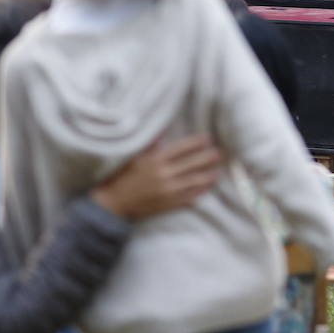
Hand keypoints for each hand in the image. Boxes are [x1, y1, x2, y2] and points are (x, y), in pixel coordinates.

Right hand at [92, 135, 222, 219]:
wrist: (113, 204)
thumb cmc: (122, 177)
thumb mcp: (134, 156)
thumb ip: (150, 143)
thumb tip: (163, 128)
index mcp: (155, 160)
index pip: (182, 148)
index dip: (197, 143)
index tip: (207, 138)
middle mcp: (164, 175)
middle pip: (192, 164)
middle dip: (208, 157)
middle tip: (220, 152)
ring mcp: (168, 191)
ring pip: (194, 181)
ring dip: (208, 174)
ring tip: (218, 169)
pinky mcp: (168, 204)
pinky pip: (189, 197)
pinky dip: (200, 191)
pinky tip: (208, 186)